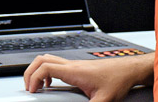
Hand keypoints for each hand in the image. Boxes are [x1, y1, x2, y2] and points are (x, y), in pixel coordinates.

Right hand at [23, 53, 152, 101]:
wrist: (128, 70)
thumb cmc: (117, 80)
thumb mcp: (104, 100)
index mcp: (74, 71)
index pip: (45, 68)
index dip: (34, 78)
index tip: (32, 91)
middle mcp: (71, 65)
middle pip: (41, 60)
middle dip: (30, 73)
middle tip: (29, 87)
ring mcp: (73, 64)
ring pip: (47, 59)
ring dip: (37, 70)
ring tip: (36, 85)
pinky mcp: (77, 66)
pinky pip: (55, 64)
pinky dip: (47, 72)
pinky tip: (52, 83)